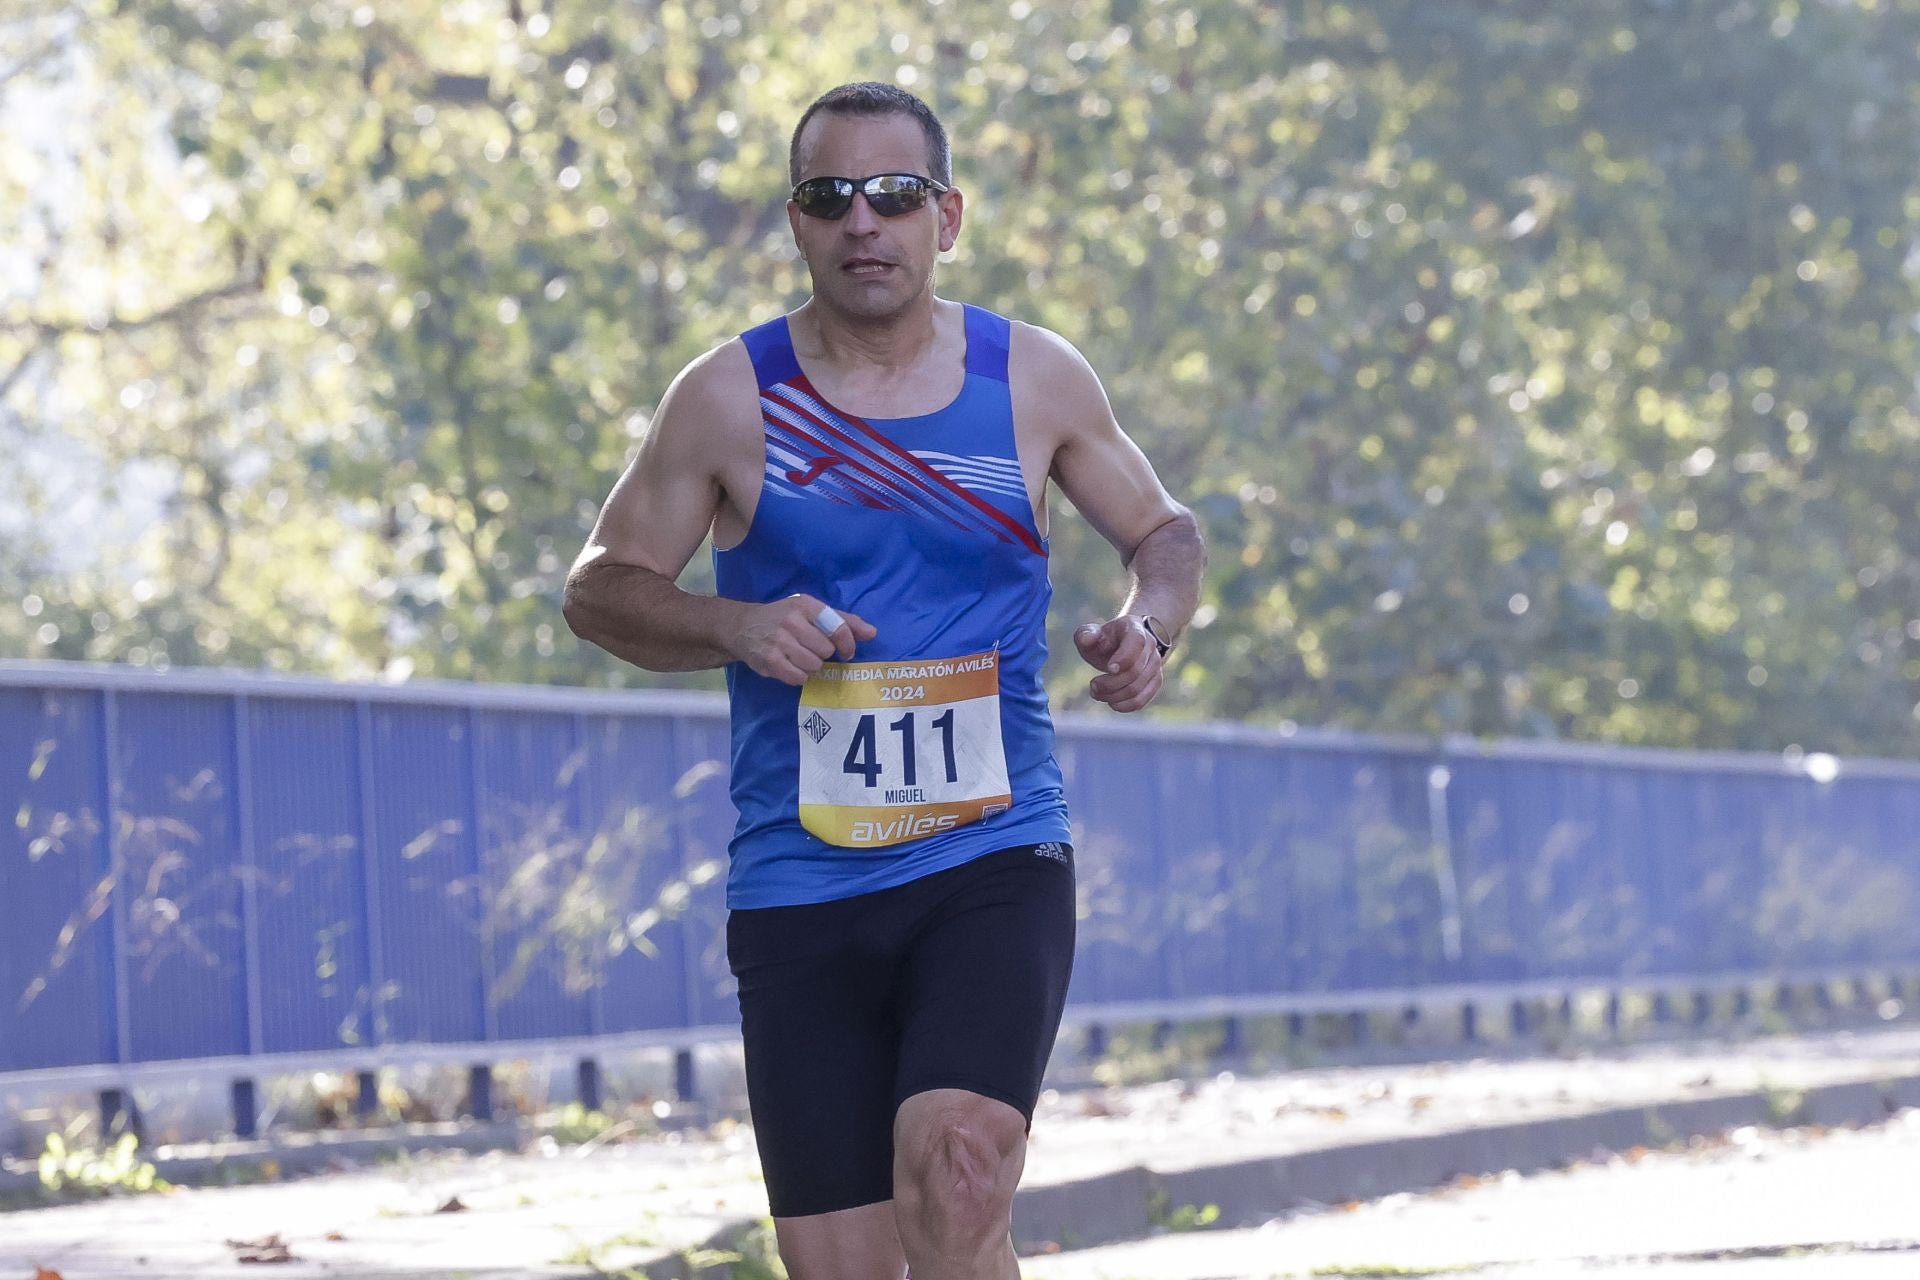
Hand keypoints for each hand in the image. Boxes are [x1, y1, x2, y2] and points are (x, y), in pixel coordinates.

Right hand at [731, 594, 876, 684]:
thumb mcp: (812, 611)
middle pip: (826, 651)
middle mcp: (792, 621)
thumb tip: (872, 633)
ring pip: (813, 666)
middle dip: (823, 654)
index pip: (838, 627)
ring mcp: (779, 641)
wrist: (743, 626)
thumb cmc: (784, 618)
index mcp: (806, 605)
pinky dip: (799, 676)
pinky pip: (798, 678)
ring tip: (801, 658)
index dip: (848, 644)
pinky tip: (792, 666)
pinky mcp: (770, 660)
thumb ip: (843, 620)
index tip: (847, 652)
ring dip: (811, 666)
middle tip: (812, 650)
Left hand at [1073, 615, 1163, 712]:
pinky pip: (1141, 701)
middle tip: (1093, 685)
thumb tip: (1088, 638)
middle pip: (1134, 672)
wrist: (1124, 644)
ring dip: (1112, 696)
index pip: (1137, 642)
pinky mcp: (1155, 681)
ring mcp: (1155, 664)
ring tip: (1097, 692)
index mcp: (1134, 628)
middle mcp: (1150, 645)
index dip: (1124, 658)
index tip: (1108, 669)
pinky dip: (1123, 706)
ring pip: (1136, 689)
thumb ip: (1085, 634)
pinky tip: (1110, 702)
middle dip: (1109, 683)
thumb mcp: (1091, 633)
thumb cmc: (1104, 640)